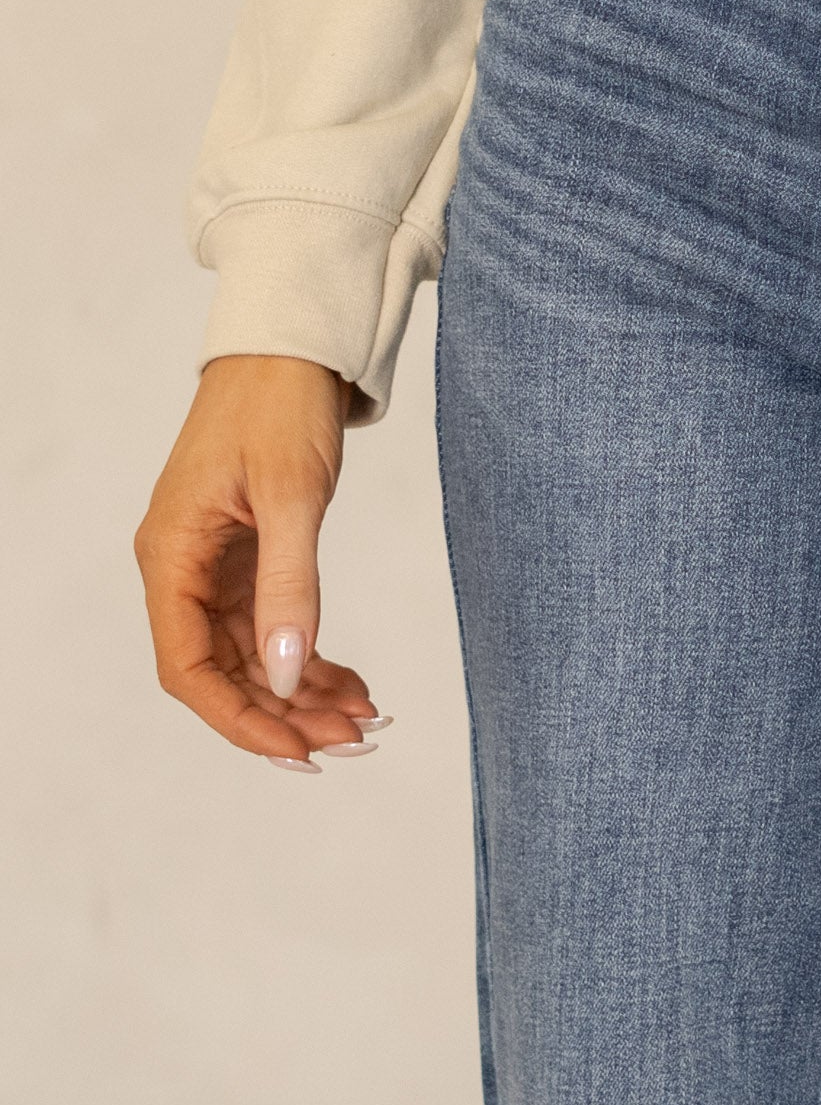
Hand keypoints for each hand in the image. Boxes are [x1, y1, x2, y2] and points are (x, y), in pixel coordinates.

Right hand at [135, 355, 381, 772]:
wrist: (290, 353)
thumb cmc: (278, 408)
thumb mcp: (291, 496)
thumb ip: (290, 587)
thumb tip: (289, 677)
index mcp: (171, 557)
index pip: (187, 669)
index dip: (240, 720)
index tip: (300, 752)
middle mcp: (183, 571)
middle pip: (223, 674)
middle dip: (285, 716)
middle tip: (356, 741)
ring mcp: (216, 569)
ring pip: (254, 660)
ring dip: (305, 697)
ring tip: (366, 721)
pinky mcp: (249, 562)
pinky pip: (274, 631)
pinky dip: (313, 663)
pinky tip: (355, 686)